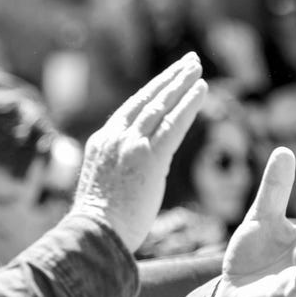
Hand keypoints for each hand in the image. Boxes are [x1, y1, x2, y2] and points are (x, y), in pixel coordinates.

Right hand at [69, 53, 206, 251]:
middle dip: (169, 79)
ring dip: (181, 83)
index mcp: (101, 143)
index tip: (167, 80)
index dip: (151, 92)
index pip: (130, 110)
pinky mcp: (149, 158)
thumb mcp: (102, 189)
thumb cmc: (98, 225)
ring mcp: (131, 145)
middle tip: (188, 61)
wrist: (93, 235)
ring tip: (197, 67)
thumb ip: (114, 174)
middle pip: (146, 99)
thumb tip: (124, 177)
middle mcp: (114, 137)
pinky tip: (202, 89)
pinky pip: (174, 124)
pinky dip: (189, 104)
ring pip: (161, 106)